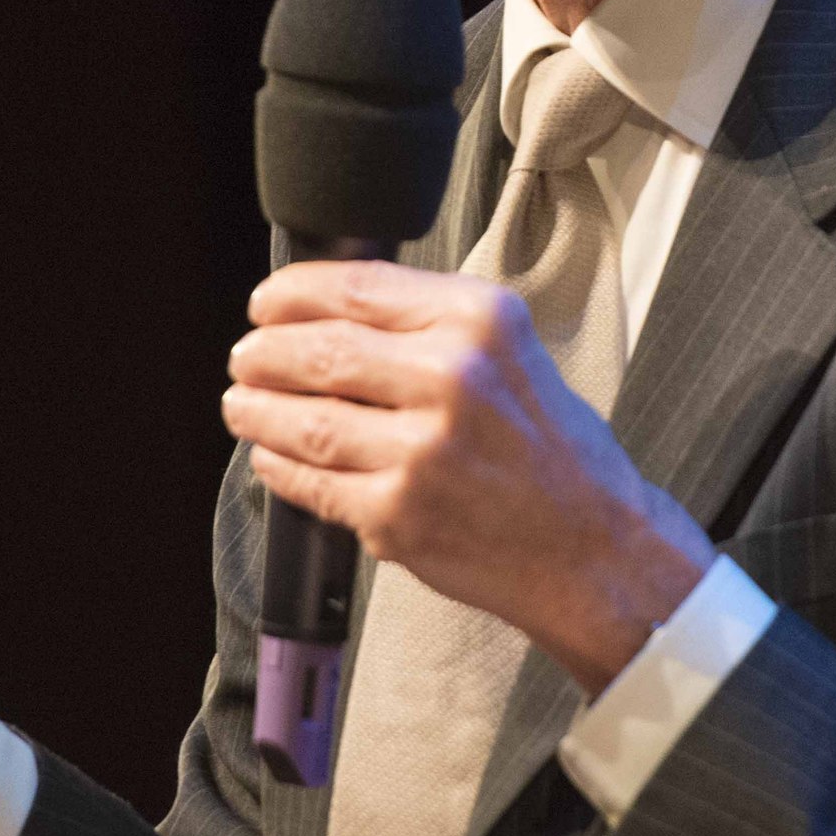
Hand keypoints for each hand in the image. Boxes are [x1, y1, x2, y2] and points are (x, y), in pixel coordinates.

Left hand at [222, 261, 713, 692]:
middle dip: (262, 353)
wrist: (592, 548)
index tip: (266, 304)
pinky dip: (278, 466)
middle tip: (246, 358)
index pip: (355, 288)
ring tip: (243, 404)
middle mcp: (451, 377)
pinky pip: (310, 481)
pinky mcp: (395, 515)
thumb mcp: (515, 352)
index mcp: (481, 321)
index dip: (290, 294)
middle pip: (315, 351)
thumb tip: (332, 307)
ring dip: (255, 410)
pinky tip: (273, 457)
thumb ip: (433, 322)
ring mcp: (419, 451)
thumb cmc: (555, 452)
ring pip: (299, 419)